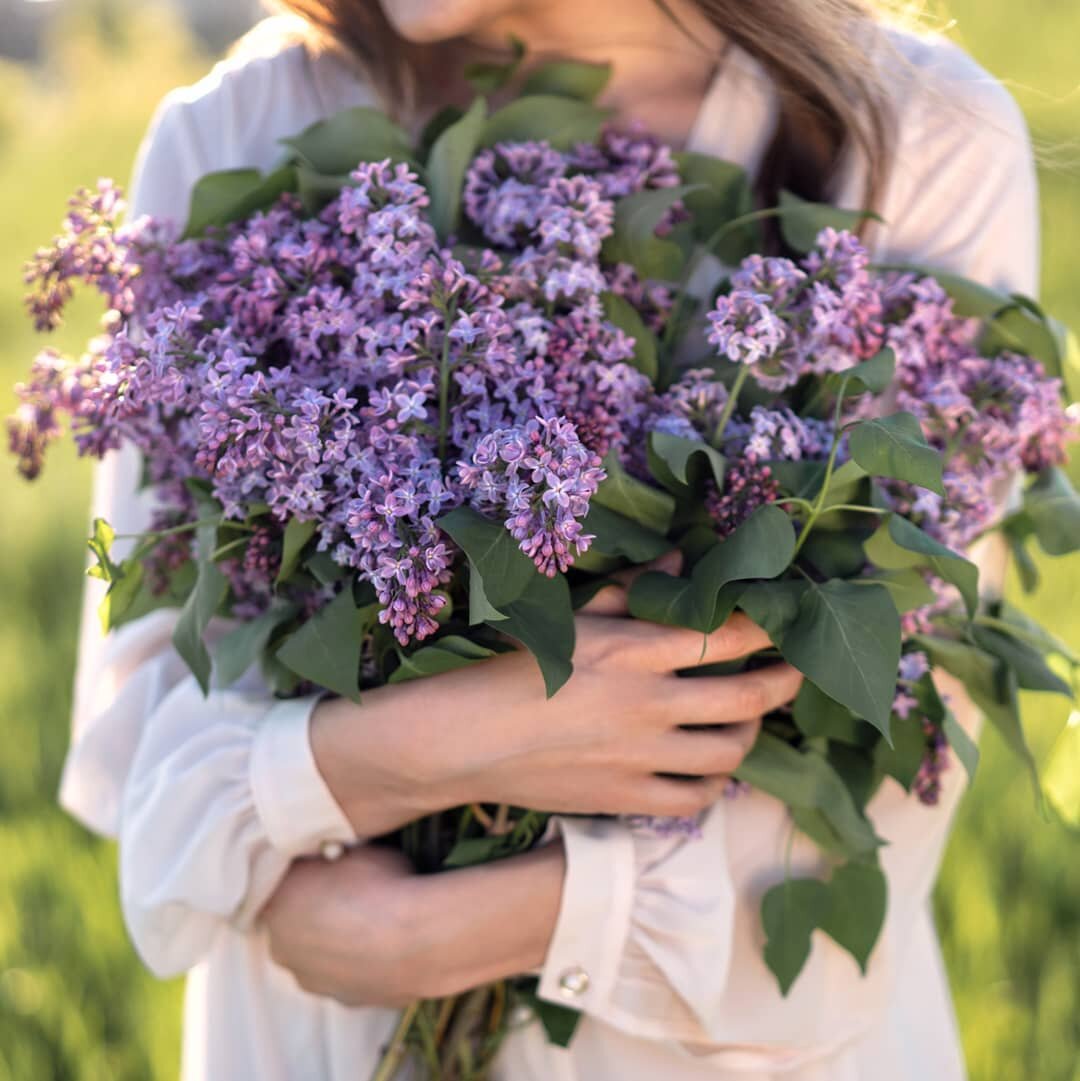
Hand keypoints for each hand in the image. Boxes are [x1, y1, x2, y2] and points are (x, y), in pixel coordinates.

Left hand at [262, 843, 565, 1006]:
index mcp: (273, 906)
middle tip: (346, 888)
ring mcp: (313, 980)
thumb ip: (327, 853)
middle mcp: (282, 948)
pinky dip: (359, 960)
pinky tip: (385, 941)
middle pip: (291, 923)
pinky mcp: (345, 1001)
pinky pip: (346, 974)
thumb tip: (328, 848)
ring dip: (334, 939)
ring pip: (317, 954)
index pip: (276, 886)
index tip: (322, 863)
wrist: (415, 939)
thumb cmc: (379, 882)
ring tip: (371, 916)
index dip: (300, 874)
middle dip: (311, 909)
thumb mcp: (349, 849)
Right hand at [311, 556, 802, 836]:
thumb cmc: (513, 667)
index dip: (767, 626)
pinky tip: (711, 770)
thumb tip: (678, 561)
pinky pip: (694, 798)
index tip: (787, 618)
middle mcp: (649, 704)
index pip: (725, 634)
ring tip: (749, 722)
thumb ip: (628, 591)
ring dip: (750, 734)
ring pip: (729, 751)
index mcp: (634, 651)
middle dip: (783, 682)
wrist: (467, 739)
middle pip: (746, 698)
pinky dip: (714, 784)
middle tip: (794, 672)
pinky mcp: (627, 799)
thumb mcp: (568, 619)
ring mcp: (641, 757)